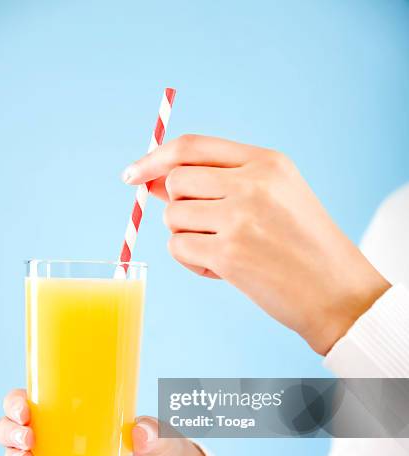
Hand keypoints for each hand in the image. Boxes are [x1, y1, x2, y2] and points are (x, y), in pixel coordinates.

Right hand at [0, 389, 207, 455]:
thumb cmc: (161, 450)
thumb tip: (140, 432)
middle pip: (12, 426)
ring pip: (14, 455)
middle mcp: (58, 435)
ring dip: (11, 455)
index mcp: (75, 411)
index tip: (25, 405)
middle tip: (28, 434)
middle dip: (9, 428)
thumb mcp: (161, 436)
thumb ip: (153, 432)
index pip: (34, 398)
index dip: (17, 400)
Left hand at [122, 135, 390, 354]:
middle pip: (175, 182)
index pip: (191, 147)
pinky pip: (179, 249)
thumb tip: (152, 181)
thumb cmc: (303, 246)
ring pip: (173, 217)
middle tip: (205, 228)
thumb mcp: (274, 198)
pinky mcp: (229, 254)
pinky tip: (223, 270)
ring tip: (223, 252)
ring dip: (187, 237)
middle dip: (178, 207)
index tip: (133, 175)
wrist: (337, 292)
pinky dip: (192, 262)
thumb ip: (218, 183)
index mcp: (266, 162)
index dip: (155, 158)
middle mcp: (253, 183)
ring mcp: (240, 218)